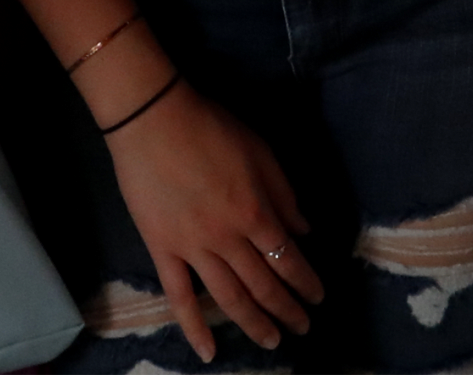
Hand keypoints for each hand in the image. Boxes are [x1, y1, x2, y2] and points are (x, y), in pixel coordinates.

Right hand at [107, 79, 321, 361]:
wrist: (154, 120)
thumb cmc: (211, 127)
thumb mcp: (260, 150)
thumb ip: (283, 193)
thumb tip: (304, 230)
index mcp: (255, 211)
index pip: (288, 258)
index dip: (306, 282)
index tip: (318, 298)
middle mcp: (228, 239)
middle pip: (263, 284)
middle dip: (287, 309)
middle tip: (302, 327)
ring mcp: (194, 249)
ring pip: (229, 298)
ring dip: (254, 324)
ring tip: (271, 342)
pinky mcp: (163, 251)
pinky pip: (179, 298)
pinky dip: (194, 328)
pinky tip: (208, 353)